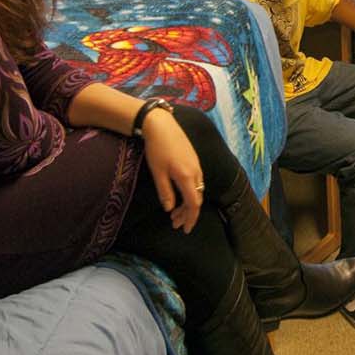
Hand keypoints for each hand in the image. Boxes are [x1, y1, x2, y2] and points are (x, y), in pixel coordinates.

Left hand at [141, 112, 203, 232]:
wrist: (162, 125)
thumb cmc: (157, 148)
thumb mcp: (158, 173)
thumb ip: (165, 192)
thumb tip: (170, 208)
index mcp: (187, 177)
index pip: (193, 204)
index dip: (191, 218)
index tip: (185, 229)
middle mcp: (196, 172)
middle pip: (197, 199)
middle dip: (187, 214)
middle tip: (175, 223)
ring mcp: (197, 165)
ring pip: (197, 190)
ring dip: (188, 203)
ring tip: (175, 212)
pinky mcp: (194, 160)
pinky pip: (196, 182)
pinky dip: (189, 193)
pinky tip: (180, 194)